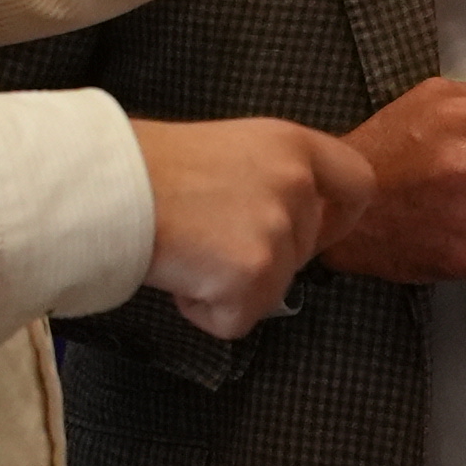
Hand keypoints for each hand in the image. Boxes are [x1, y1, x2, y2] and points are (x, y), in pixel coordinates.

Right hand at [131, 117, 372, 338]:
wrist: (108, 187)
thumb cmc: (149, 167)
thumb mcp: (230, 149)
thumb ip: (269, 178)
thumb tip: (281, 221)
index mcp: (293, 145)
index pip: (357, 184)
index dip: (341, 218)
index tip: (319, 233)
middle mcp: (296, 183)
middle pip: (304, 249)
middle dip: (262, 258)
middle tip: (208, 239)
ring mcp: (277, 230)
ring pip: (272, 290)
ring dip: (228, 287)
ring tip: (186, 251)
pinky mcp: (254, 274)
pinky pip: (238, 320)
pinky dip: (206, 312)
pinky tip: (179, 276)